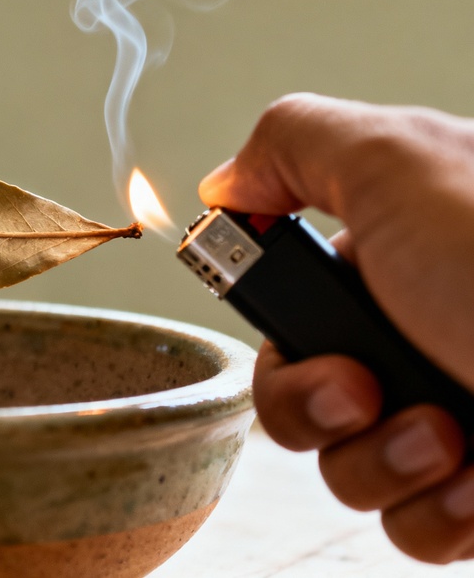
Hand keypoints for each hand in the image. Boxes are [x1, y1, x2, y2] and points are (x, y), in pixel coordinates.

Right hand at [200, 92, 473, 562]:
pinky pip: (413, 528)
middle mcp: (418, 341)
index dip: (280, 347)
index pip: (287, 324)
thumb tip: (224, 182)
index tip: (309, 340)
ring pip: (350, 473)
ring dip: (384, 463)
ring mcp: (454, 420)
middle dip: (319, 411)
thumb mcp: (397, 160)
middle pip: (302, 405)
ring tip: (453, 436)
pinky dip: (438, 511)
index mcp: (393, 266)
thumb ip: (291, 145)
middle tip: (367, 393)